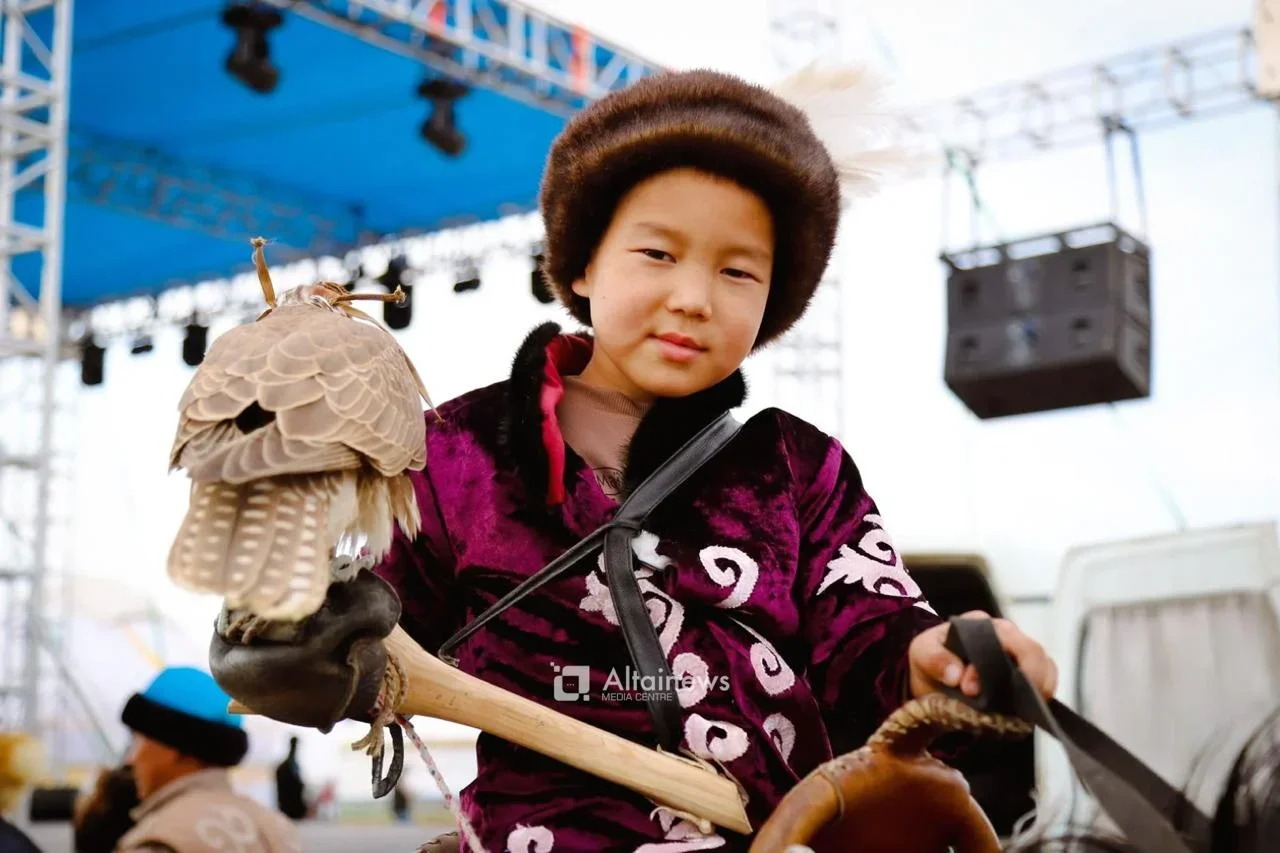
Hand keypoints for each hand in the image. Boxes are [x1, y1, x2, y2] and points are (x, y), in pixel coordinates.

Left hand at [907, 610, 1056, 700]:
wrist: (932, 677)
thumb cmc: (931, 657)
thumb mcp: (921, 653)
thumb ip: (934, 658)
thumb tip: (956, 675)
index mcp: (983, 625)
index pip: (1004, 638)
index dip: (993, 665)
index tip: (970, 690)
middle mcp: (1007, 637)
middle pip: (1035, 652)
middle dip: (1026, 679)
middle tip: (1010, 704)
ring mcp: (1020, 657)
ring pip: (1047, 667)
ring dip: (1039, 690)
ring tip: (1025, 711)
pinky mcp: (1026, 677)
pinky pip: (1046, 683)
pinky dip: (1041, 698)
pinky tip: (1029, 712)